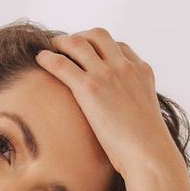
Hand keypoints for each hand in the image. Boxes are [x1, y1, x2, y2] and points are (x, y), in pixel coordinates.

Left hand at [32, 29, 176, 175]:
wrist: (149, 154)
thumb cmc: (148, 149)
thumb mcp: (145, 119)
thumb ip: (134, 109)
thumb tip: (125, 123)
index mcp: (141, 72)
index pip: (120, 47)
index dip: (102, 48)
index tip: (91, 54)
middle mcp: (125, 66)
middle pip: (99, 36)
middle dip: (81, 37)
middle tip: (68, 45)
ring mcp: (107, 74)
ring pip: (79, 43)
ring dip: (62, 42)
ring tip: (52, 48)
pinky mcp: (90, 87)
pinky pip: (63, 64)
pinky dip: (49, 58)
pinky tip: (40, 58)